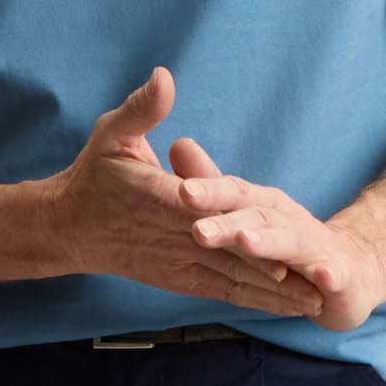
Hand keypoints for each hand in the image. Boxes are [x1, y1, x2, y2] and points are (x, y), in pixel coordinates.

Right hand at [44, 70, 324, 315]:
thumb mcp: (111, 134)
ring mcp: (179, 262)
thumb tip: (164, 77)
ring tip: (315, 302)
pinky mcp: (181, 279)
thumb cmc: (93, 177)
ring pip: (231, 279)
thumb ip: (142, 109)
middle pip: (229, 254)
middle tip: (316, 278)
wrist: (69, 228)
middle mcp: (173, 236)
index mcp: (159, 198)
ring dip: (273, 293)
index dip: (239, 222)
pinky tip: (286, 308)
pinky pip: (223, 291)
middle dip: (273, 267)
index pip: (204, 209)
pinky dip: (255, 300)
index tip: (274, 232)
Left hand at [170, 141, 385, 333]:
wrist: (350, 271)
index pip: (234, 191)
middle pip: (256, 215)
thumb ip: (212, 187)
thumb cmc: (287, 242)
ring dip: (269, 242)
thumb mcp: (248, 213)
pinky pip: (332, 274)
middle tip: (198, 230)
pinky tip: (323, 277)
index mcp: (263, 204)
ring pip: (289, 242)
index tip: (182, 189)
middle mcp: (288, 219)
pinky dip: (328, 274)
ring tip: (246, 242)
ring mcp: (314, 246)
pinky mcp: (337, 275)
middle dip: (228, 222)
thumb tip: (179, 144)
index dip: (209, 189)